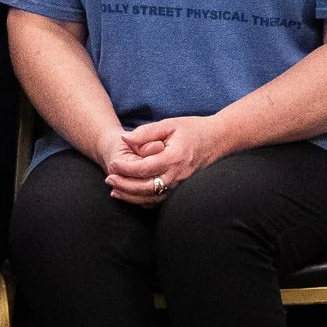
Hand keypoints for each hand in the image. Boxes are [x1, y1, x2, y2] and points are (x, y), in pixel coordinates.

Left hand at [105, 116, 222, 204]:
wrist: (218, 140)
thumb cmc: (193, 129)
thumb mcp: (169, 124)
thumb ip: (146, 132)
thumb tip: (125, 139)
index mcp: (174, 157)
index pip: (145, 168)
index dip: (126, 168)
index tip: (112, 164)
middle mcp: (178, 174)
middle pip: (147, 188)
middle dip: (125, 186)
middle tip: (108, 179)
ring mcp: (181, 184)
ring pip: (154, 198)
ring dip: (132, 197)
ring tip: (114, 191)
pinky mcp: (182, 189)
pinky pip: (162, 200)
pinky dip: (145, 201)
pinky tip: (131, 197)